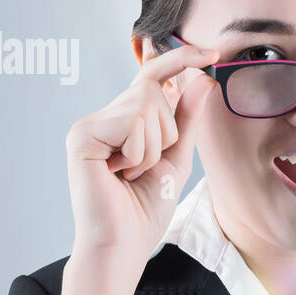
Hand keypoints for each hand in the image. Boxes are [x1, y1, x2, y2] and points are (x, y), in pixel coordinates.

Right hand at [60, 40, 219, 294]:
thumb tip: (200, 79)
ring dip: (153, 148)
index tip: (213, 51)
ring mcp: (90, 124)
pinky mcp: (82, 135)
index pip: (154, 78)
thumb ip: (186, 119)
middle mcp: (104, 117)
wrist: (125, 243)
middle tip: (145, 168)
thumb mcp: (176, 158)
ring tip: (132, 174)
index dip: (180, 60)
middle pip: (155, 92)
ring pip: (146, 106)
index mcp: (124, 121)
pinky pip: (132, 123)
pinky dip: (138, 153)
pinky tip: (119, 174)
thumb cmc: (146, 209)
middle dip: (166, 134)